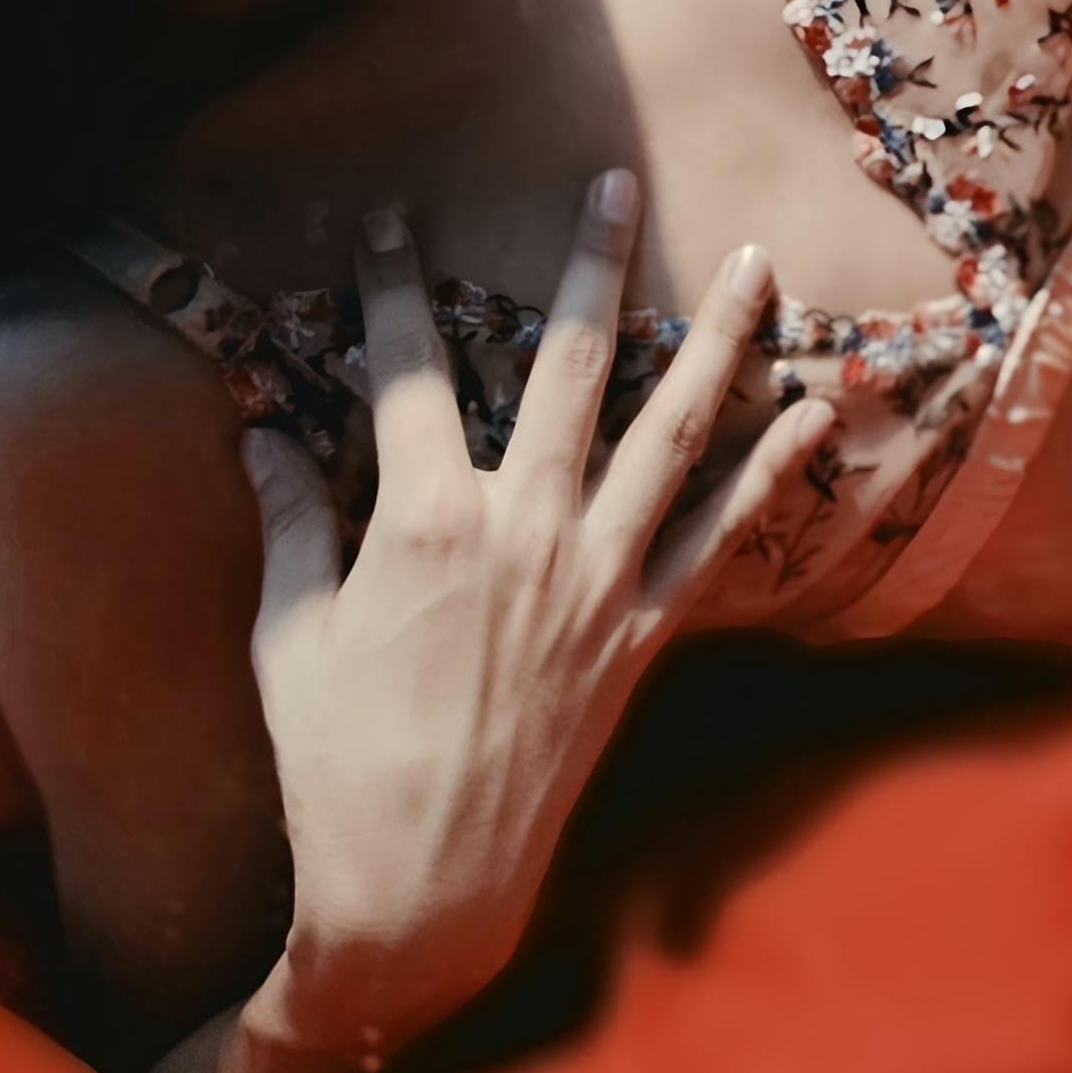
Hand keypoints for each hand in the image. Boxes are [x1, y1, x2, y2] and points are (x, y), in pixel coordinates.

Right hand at [225, 170, 831, 1072]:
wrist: (418, 889)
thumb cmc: (334, 763)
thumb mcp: (287, 635)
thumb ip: (289, 523)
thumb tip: (259, 433)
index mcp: (422, 521)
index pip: (405, 372)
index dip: (390, 290)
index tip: (389, 218)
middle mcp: (524, 530)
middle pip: (566, 366)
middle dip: (589, 265)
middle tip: (614, 182)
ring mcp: (596, 579)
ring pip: (673, 431)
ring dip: (716, 339)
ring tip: (758, 261)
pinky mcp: (642, 633)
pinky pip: (723, 535)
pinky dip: (771, 470)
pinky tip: (812, 411)